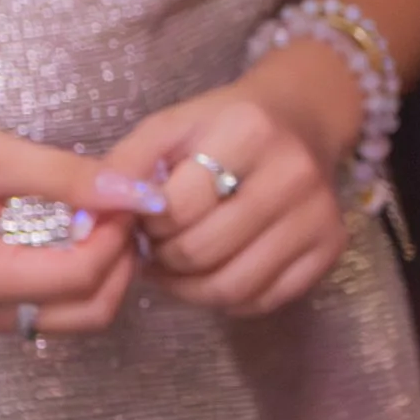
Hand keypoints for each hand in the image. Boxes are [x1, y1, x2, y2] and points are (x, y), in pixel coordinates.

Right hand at [0, 106, 161, 337]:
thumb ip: (69, 178)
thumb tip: (138, 193)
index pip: (80, 277)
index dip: (118, 237)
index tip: (130, 195)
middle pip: (87, 313)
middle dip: (119, 264)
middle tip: (125, 211)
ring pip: (74, 317)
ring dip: (104, 274)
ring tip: (105, 220)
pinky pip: (51, 308)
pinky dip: (78, 278)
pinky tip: (80, 235)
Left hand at [108, 50, 356, 318]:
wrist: (299, 120)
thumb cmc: (221, 125)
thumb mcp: (167, 127)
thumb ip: (123, 169)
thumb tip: (88, 227)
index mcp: (249, 131)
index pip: (179, 207)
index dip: (149, 221)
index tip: (147, 214)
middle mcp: (293, 173)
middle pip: (203, 251)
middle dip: (165, 257)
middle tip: (157, 245)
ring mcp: (318, 215)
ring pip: (232, 286)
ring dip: (188, 288)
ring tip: (175, 266)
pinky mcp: (331, 248)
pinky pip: (264, 299)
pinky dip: (226, 298)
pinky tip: (213, 272)